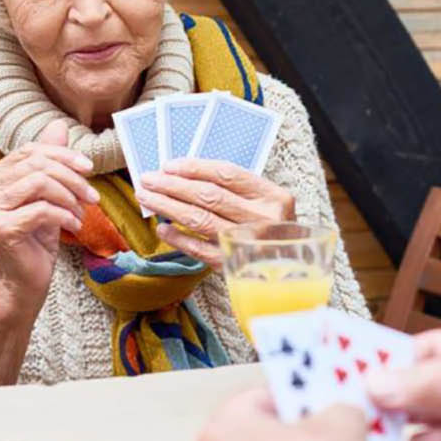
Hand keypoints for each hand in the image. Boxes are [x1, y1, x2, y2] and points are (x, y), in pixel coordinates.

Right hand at [0, 120, 97, 300]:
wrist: (26, 280)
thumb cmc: (37, 237)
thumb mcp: (47, 195)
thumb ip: (49, 161)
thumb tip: (58, 125)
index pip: (29, 152)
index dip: (62, 156)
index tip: (89, 168)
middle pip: (36, 165)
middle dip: (71, 177)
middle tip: (92, 196)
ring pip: (39, 184)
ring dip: (69, 197)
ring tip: (81, 212)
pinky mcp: (0, 229)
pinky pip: (41, 210)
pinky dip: (64, 215)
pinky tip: (73, 226)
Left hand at [136, 158, 294, 265]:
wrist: (293, 274)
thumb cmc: (272, 233)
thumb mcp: (267, 206)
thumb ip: (236, 191)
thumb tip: (184, 177)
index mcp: (274, 197)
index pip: (226, 174)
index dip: (194, 168)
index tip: (168, 166)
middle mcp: (263, 219)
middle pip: (209, 196)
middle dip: (173, 185)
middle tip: (148, 180)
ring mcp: (248, 244)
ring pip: (200, 219)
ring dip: (168, 207)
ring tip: (147, 198)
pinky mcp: (234, 266)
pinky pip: (199, 250)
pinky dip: (178, 238)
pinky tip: (162, 229)